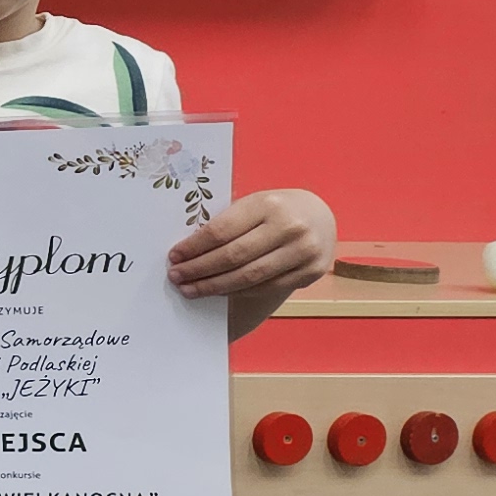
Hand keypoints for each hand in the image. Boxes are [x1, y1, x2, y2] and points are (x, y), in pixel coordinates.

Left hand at [171, 185, 334, 302]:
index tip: (174, 257)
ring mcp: (303, 251)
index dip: (194, 247)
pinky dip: (239, 291)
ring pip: (249, 277)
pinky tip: (220, 291)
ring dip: (214, 286)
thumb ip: (228, 223)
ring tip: (191, 290)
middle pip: (233, 256)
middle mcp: (289, 227)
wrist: (321, 215)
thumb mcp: (254, 204)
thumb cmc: (276, 209)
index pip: (221, 230)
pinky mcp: (311, 271)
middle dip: (199, 270)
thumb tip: (188, 251)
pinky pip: (266, 287)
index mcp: (268, 204)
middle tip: (176, 277)